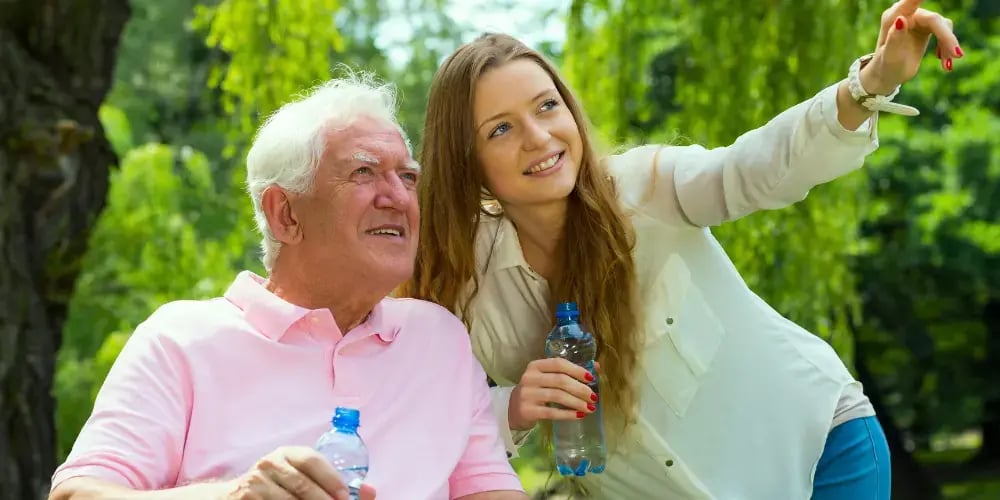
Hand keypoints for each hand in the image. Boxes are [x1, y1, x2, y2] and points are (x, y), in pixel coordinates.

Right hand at [223, 446, 375, 499]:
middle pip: (302, 485)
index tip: (344, 496)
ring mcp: (256, 482)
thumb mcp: (302, 477)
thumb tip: (370, 492)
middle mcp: (270, 463)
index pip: (312, 460)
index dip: (331, 478)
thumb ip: (334, 483)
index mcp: (288, 453)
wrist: (234, 496)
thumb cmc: (279, 486)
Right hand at [508, 358, 598, 430]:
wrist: (513, 409)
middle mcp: (530, 377)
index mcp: (535, 366)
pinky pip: (552, 412)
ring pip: (557, 396)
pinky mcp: (527, 410)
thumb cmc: (536, 391)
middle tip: (593, 397)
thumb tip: (596, 367)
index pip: (559, 363)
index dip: (577, 370)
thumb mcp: (548, 378)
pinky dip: (568, 414)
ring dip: (577, 402)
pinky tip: (579, 416)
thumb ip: (569, 372)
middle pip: (560, 380)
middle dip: (580, 389)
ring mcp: (527, 394)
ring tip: (590, 408)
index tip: (591, 378)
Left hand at [862, 0, 962, 94]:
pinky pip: (945, 31)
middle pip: (934, 20)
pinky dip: (947, 46)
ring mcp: (917, 19)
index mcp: (892, 17)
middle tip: (957, 55)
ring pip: (943, 25)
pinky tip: (944, 62)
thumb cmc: (886, 66)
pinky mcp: (927, 26)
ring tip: (947, 66)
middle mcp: (906, 14)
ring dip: (948, 44)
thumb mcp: (890, 55)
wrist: (887, 74)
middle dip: (947, 38)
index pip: (912, 2)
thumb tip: (901, 19)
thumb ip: (895, 38)